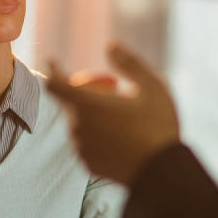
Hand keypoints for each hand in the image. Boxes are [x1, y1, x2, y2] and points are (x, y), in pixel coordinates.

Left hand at [46, 43, 180, 185]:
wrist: (163, 173)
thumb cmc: (159, 126)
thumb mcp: (152, 86)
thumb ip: (129, 63)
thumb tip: (110, 45)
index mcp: (89, 105)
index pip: (56, 84)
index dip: (54, 70)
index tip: (54, 61)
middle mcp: (79, 127)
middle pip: (70, 104)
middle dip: (84, 95)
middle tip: (111, 95)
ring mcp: (82, 148)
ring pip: (79, 125)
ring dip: (91, 117)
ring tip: (122, 120)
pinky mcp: (88, 165)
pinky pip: (86, 145)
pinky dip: (96, 138)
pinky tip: (120, 140)